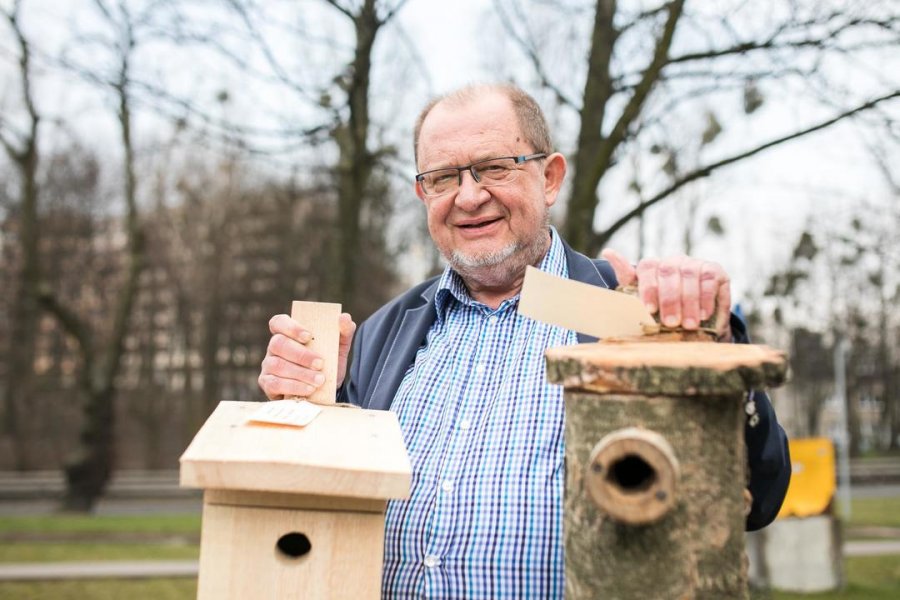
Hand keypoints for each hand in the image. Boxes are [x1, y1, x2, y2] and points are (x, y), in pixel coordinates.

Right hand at [258, 312, 356, 399]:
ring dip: (300, 373)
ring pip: (277, 365)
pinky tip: (309, 389)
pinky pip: (274, 383)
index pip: (279, 322)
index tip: (308, 336)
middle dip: (300, 354)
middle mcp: (274, 346)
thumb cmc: (327, 364)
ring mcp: (268, 365)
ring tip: (319, 380)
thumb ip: (344, 331)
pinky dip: (294, 386)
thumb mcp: (339, 347)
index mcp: (288, 333)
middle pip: (278, 343)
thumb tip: (344, 317)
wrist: (325, 391)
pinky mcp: (267, 383)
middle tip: (320, 363)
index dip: (291, 327)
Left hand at [601, 248, 732, 341]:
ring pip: (689, 274)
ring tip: (688, 324)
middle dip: (669, 299)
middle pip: (668, 271)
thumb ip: (626, 279)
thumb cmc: (664, 312)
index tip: (649, 310)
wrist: (695, 323)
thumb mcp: (642, 302)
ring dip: (689, 302)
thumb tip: (608, 252)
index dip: (648, 288)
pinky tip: (704, 314)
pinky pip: (709, 279)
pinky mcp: (715, 270)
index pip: (647, 267)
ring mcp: (694, 263)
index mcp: (653, 266)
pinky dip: (706, 297)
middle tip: (670, 323)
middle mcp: (673, 261)